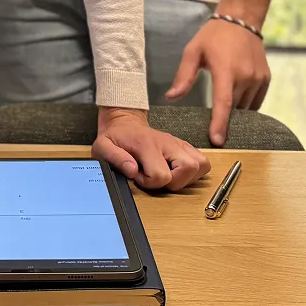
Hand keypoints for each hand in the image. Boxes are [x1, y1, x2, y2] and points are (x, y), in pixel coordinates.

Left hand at [91, 107, 210, 191]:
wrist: (124, 122)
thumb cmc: (116, 137)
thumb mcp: (103, 146)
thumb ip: (115, 158)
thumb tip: (132, 170)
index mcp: (148, 144)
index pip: (162, 175)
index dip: (149, 183)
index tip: (138, 175)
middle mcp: (167, 143)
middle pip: (190, 168)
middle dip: (175, 183)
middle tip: (157, 178)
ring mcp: (178, 144)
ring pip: (201, 164)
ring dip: (187, 178)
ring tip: (168, 175)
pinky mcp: (184, 146)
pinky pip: (202, 161)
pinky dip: (194, 172)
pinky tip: (176, 172)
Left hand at [167, 15, 270, 146]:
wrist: (242, 20)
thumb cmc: (214, 36)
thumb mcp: (193, 51)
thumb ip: (183, 76)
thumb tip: (171, 97)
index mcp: (225, 70)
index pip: (224, 103)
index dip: (220, 124)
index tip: (217, 141)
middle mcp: (245, 76)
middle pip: (233, 108)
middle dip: (223, 118)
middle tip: (211, 122)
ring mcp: (258, 78)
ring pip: (245, 107)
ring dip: (234, 109)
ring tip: (223, 98)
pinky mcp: (266, 79)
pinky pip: (255, 102)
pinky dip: (245, 104)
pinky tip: (235, 97)